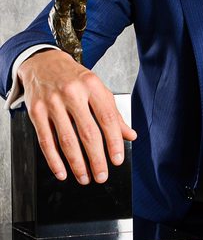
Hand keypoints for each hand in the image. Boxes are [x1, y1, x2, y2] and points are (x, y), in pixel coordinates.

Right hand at [18, 49, 136, 183]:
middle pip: (88, 132)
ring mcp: (52, 102)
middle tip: (102, 175)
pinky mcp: (36, 112)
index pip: (108, 117)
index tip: (118, 159)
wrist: (44, 63)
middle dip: (96, 158)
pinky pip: (46, 141)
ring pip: (66, 140)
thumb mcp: (97, 89)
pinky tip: (62, 171)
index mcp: (92, 86)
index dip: (114, 141)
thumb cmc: (74, 78)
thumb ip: (113, 113)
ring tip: (85, 177)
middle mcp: (73, 93)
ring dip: (77, 164)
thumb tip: (130, 135)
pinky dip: (54, 160)